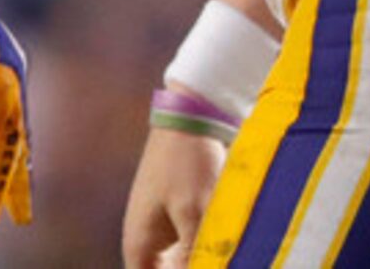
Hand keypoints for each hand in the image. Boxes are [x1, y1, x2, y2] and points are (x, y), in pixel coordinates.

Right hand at [123, 123, 229, 268]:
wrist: (188, 116)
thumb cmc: (186, 163)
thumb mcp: (195, 212)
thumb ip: (195, 254)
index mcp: (138, 245)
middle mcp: (145, 241)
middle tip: (218, 259)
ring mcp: (160, 228)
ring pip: (181, 265)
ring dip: (202, 262)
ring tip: (230, 256)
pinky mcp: (177, 217)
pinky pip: (189, 248)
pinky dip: (205, 253)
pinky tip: (229, 252)